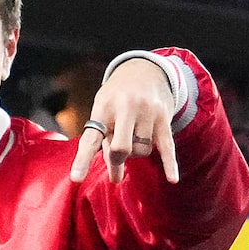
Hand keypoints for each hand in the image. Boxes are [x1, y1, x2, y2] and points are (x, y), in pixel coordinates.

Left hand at [71, 55, 181, 185]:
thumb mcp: (103, 111)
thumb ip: (105, 142)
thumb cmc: (116, 98)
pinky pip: (167, 146)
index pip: (91, 139)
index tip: (76, 178)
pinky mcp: (164, 118)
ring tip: (134, 138)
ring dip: (137, 152)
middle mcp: (126, 108)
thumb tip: (117, 179)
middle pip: (121, 148)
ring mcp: (147, 112)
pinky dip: (169, 164)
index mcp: (103, 107)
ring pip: (142, 150)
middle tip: (117, 159)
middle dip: (118, 160)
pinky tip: (172, 179)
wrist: (144, 70)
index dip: (83, 160)